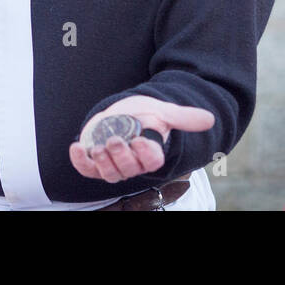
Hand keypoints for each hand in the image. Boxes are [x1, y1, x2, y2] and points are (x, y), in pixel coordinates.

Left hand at [69, 96, 214, 183]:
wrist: (122, 115)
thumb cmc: (144, 115)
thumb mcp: (164, 112)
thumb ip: (184, 118)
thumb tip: (210, 119)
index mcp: (150, 154)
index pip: (151, 160)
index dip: (146, 152)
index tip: (141, 139)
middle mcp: (132, 164)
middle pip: (127, 169)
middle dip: (120, 155)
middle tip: (114, 138)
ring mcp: (111, 165)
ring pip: (108, 173)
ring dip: (101, 161)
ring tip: (98, 145)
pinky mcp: (93, 162)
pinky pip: (86, 168)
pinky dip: (79, 160)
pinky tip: (75, 146)